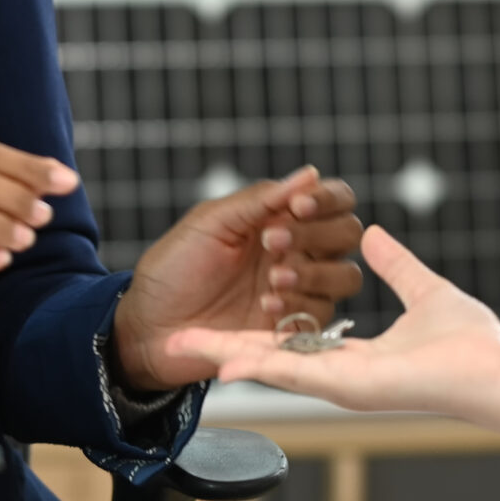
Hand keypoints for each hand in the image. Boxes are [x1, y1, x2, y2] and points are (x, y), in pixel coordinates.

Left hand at [110, 166, 362, 390]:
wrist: (151, 327)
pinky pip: (323, 313)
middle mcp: (298, 250)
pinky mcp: (295, 325)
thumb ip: (259, 200)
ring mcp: (299, 288)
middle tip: (270, 243)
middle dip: (317, 235)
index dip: (326, 199)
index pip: (333, 199)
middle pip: (348, 234)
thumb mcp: (210, 224)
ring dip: (314, 272)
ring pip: (346, 275)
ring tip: (272, 279)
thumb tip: (309, 174)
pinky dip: (300, 305)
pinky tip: (266, 306)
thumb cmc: (174, 269)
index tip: (297, 207)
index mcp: (279, 217)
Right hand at [162, 224, 499, 415]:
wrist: (496, 370)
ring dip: (222, 356)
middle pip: (266, 358)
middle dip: (219, 348)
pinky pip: (293, 372)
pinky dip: (256, 365)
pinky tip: (222, 361)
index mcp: (352, 356)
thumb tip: (376, 235)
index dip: (251, 329)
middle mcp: (339, 373)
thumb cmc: (473, 342)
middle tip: (175, 340)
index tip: (217, 315)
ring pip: (268, 366)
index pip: (289, 341)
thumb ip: (397, 266)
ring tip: (179, 347)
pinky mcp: (348, 385)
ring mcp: (339, 383)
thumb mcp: (423, 289)